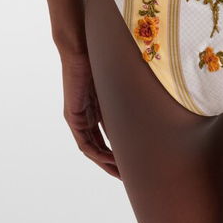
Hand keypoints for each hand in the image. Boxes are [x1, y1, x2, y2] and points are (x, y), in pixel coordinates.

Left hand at [60, 50, 119, 178]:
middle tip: (127, 176)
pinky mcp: (73, 116)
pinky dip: (97, 152)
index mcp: (95, 109)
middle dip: (112, 163)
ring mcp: (77, 117)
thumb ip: (125, 96)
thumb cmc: (99, 57)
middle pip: (98, 147)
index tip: (131, 161)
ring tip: (121, 172)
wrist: (82, 47)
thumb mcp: (115, 84)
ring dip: (105, 162)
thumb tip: (148, 100)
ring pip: (91, 148)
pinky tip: (110, 158)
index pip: (105, 137)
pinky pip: (84, 142)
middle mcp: (84, 116)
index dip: (117, 151)